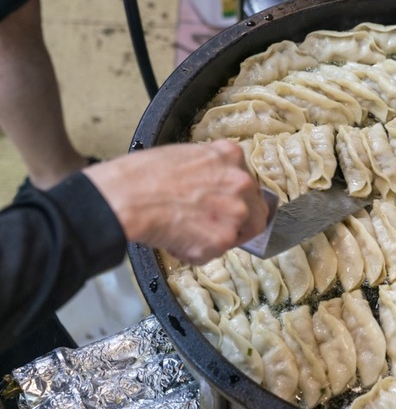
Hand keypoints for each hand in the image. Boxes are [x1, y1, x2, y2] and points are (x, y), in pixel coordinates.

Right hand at [84, 139, 268, 264]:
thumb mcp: (185, 155)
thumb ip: (210, 170)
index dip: (235, 199)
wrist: (127, 196)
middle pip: (255, 212)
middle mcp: (241, 182)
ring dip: (213, 239)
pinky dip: (195, 253)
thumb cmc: (143, 175)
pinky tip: (174, 239)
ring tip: (184, 232)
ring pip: (236, 235)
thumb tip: (212, 188)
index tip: (225, 206)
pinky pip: (212, 253)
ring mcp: (235, 212)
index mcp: (231, 156)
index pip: (247, 184)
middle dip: (237, 223)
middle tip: (211, 227)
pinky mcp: (223, 239)